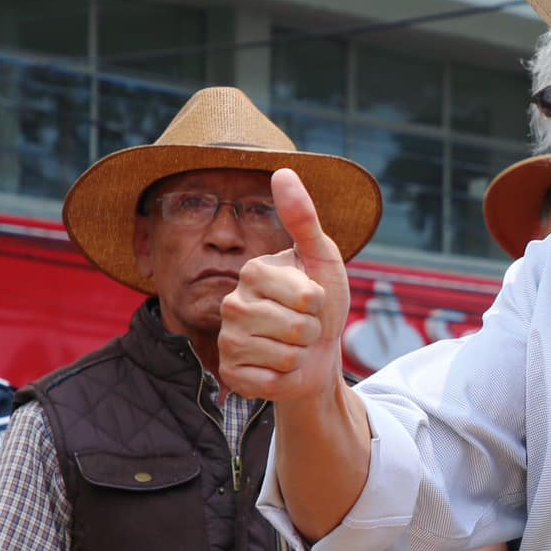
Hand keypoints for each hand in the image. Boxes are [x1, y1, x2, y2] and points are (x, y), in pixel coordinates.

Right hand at [221, 167, 351, 403]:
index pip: (306, 296)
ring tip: (294, 347)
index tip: (314, 301)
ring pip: (284, 355)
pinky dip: (284, 379)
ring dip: (300, 355)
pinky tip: (278, 370)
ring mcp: (228, 339)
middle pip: (295, 326)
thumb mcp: (322, 259)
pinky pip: (268, 381)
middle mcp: (232, 302)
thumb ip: (303, 218)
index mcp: (253, 271)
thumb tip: (282, 170)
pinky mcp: (231, 374)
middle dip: (313, 332)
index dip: (321, 303)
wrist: (318, 356)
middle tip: (305, 329)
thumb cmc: (323, 306)